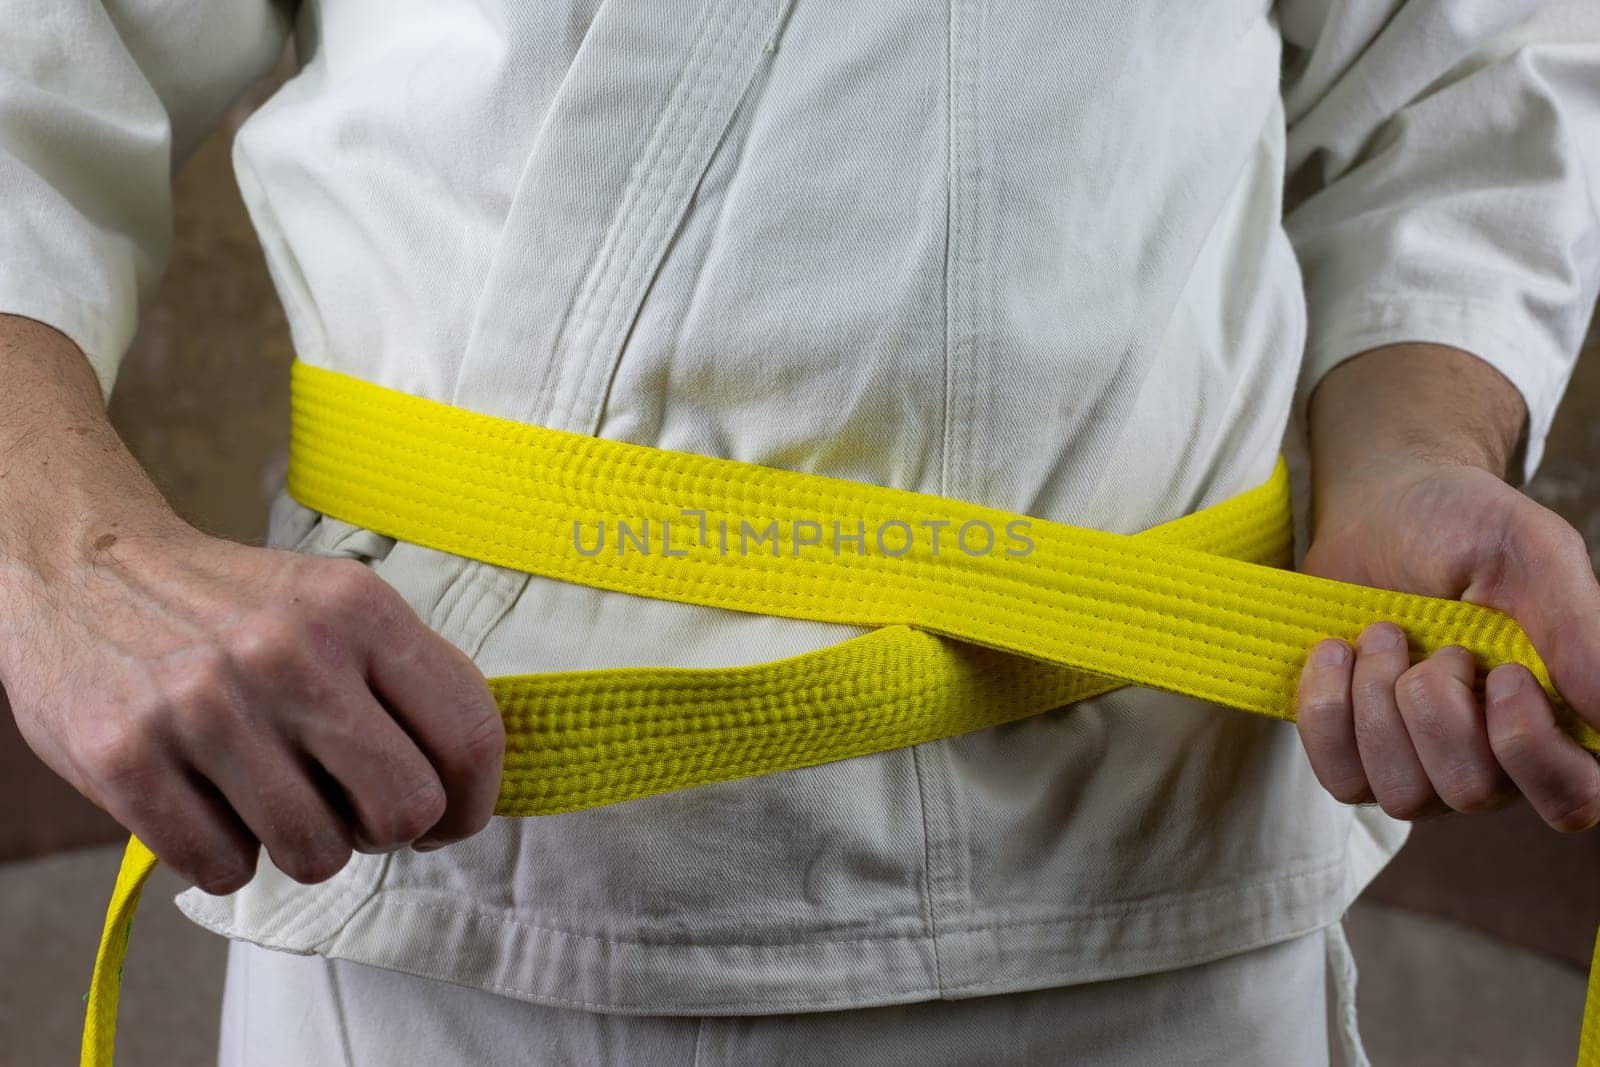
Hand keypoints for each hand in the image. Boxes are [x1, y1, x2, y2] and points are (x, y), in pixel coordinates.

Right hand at [2, 519, 503, 892]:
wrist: (81, 569)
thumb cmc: (232, 607)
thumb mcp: (335, 602)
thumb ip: (407, 675)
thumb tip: (474, 778)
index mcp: (359, 609)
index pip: (470, 735)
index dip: (473, 803)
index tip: (449, 821)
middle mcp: (289, 653)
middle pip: (404, 810)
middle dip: (387, 833)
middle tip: (353, 813)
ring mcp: (204, 707)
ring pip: (316, 854)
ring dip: (303, 848)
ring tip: (272, 799)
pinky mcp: (126, 758)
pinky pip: (224, 868)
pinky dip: (225, 856)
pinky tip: (209, 804)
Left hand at [1295, 346, 1599, 831]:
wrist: (1380, 506)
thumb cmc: (1468, 526)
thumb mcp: (1533, 555)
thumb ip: (1580, 632)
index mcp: (1559, 719)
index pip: (1573, 800)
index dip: (1531, 748)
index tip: (1504, 671)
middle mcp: (1496, 758)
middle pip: (1472, 793)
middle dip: (1437, 706)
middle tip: (1438, 643)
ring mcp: (1422, 765)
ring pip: (1403, 794)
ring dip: (1378, 701)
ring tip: (1384, 633)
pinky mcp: (1357, 755)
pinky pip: (1342, 781)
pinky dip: (1329, 712)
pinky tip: (1338, 653)